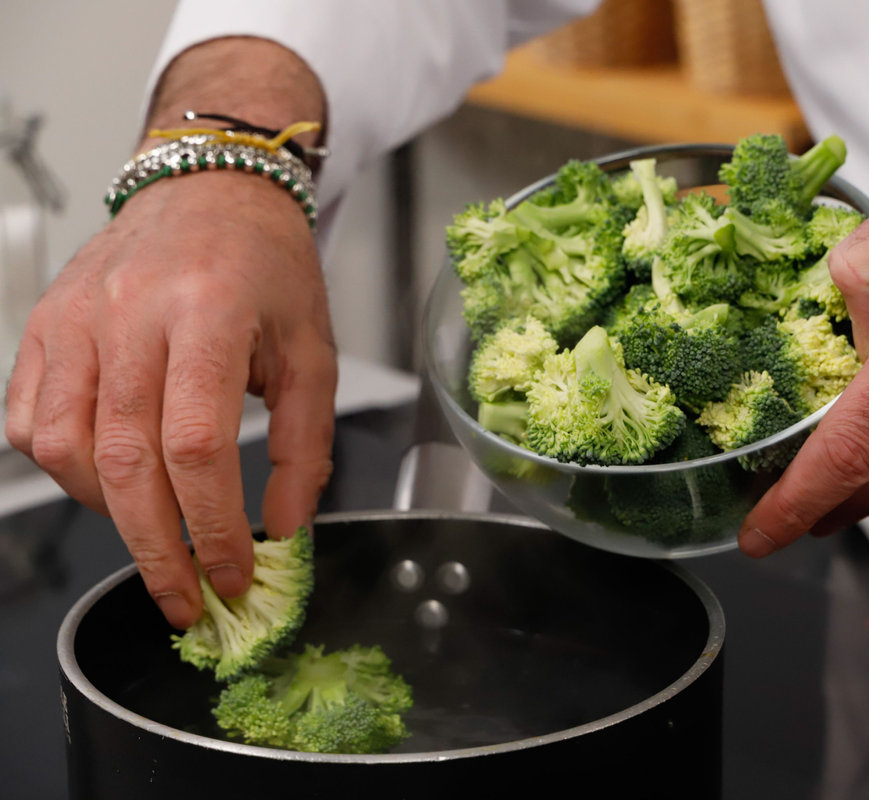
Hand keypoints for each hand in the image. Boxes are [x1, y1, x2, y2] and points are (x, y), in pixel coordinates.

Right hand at [4, 172, 335, 626]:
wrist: (210, 192)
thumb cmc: (266, 268)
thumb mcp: (315, 350)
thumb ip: (307, 444)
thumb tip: (287, 527)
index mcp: (209, 312)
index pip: (198, 445)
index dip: (214, 526)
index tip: (233, 574)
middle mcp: (130, 313)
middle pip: (124, 461)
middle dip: (157, 549)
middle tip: (186, 599)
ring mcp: (75, 319)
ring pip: (66, 449)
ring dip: (110, 513)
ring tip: (157, 531)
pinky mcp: (44, 327)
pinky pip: (30, 421)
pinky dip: (64, 471)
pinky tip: (110, 481)